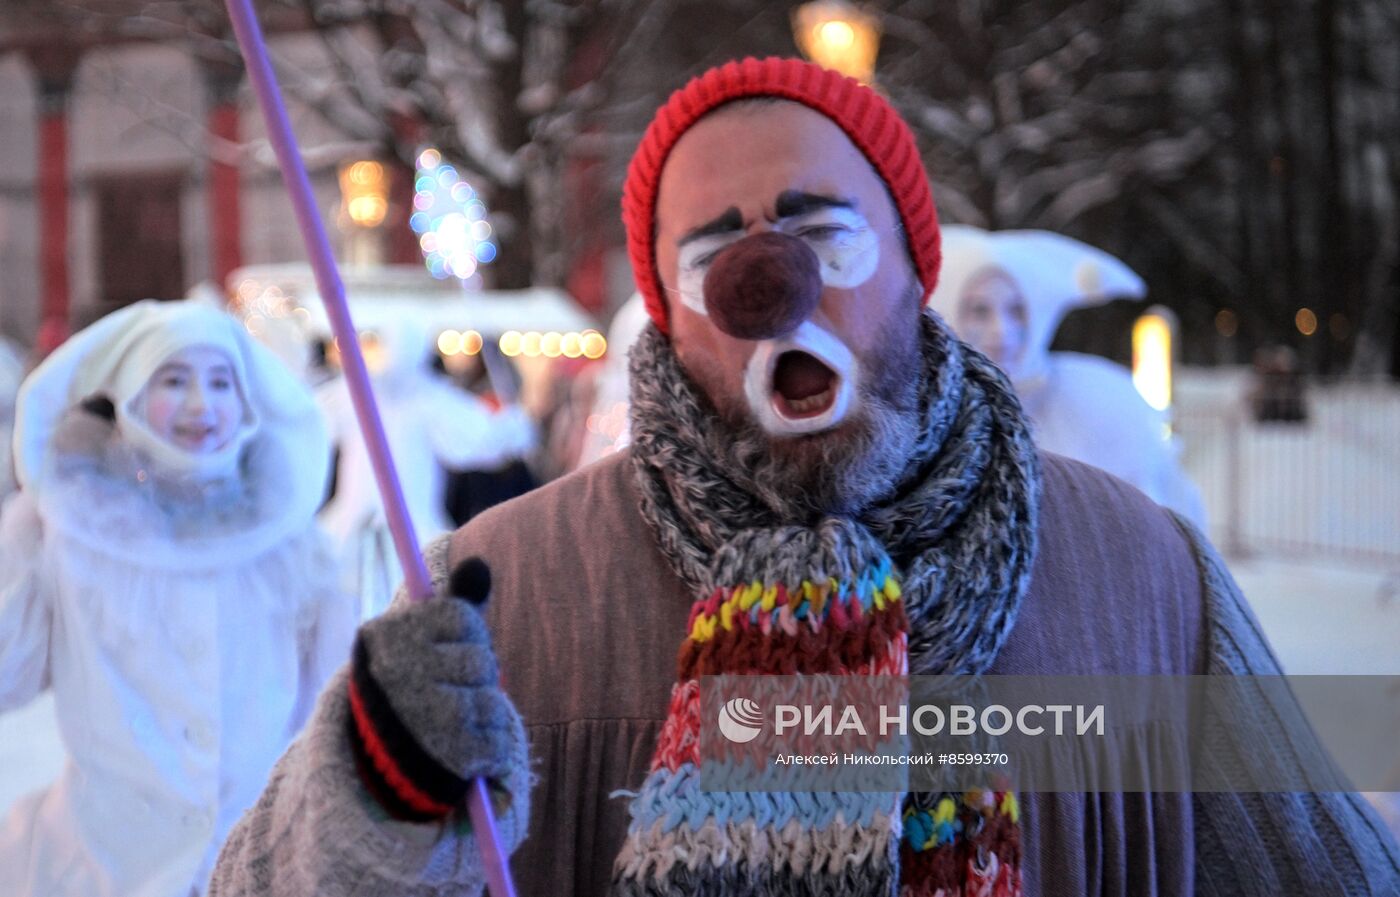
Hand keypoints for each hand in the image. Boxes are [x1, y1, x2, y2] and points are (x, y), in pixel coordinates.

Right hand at [347, 558, 517, 820]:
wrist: (376, 757)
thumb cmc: (412, 679)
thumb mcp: (423, 635)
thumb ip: (455, 601)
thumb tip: (478, 565)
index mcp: (389, 635)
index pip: (463, 618)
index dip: (470, 632)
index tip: (454, 645)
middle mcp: (399, 674)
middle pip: (481, 660)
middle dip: (479, 672)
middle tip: (456, 684)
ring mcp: (420, 717)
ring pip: (491, 702)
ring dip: (488, 710)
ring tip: (462, 715)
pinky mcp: (443, 757)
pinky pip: (496, 743)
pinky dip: (493, 746)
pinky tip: (469, 744)